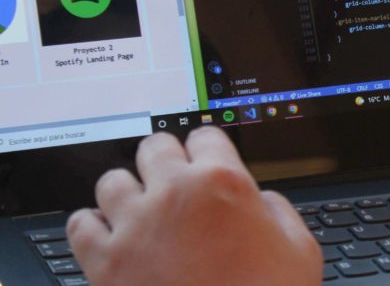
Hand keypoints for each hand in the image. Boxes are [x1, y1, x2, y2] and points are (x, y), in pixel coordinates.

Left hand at [66, 127, 320, 285]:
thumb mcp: (300, 249)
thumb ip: (279, 212)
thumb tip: (263, 202)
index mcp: (223, 182)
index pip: (205, 135)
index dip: (209, 149)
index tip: (206, 160)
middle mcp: (174, 194)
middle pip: (154, 147)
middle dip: (164, 160)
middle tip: (172, 180)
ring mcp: (134, 227)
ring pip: (111, 182)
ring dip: (126, 191)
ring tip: (137, 208)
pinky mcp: (104, 264)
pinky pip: (79, 226)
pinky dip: (90, 227)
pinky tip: (107, 236)